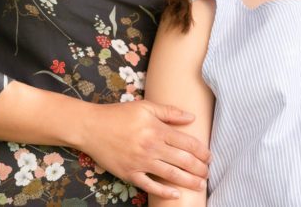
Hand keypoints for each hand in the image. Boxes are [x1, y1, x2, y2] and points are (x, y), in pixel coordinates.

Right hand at [79, 100, 209, 198]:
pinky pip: (150, 186)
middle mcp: (151, 147)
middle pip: (183, 160)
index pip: (187, 143)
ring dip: (189, 181)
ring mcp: (140, 162)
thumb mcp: (145, 106)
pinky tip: (176, 195)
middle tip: (208, 172)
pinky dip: (164, 192)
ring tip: (200, 184)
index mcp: (157, 129)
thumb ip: (169, 112)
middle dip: (199, 168)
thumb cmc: (118, 114)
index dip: (201, 151)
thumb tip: (191, 117)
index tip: (209, 156)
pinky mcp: (129, 174)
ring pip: (171, 175)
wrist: (91, 127)